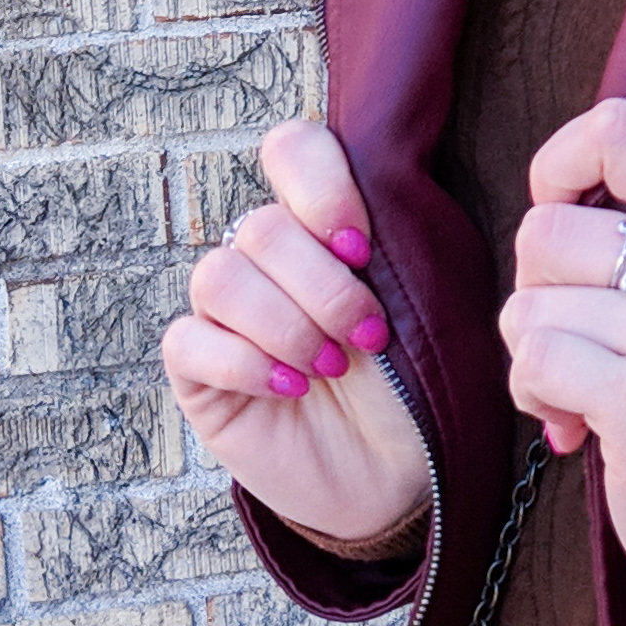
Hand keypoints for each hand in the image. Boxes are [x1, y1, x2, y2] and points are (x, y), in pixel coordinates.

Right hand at [163, 119, 433, 560]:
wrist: (403, 474)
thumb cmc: (424, 382)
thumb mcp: (437, 306)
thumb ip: (411, 244)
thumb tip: (385, 206)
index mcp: (324, 224)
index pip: (292, 150)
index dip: (319, 185)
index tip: (363, 245)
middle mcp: (267, 258)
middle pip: (262, 228)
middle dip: (323, 286)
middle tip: (369, 333)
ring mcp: (226, 313)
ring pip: (219, 277)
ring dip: (285, 325)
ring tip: (331, 368)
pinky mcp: (197, 371)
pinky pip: (188, 341)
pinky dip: (243, 362)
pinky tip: (289, 389)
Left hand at [505, 97, 625, 625]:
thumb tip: (545, 192)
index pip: (620, 127)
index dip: (559, 167)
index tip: (565, 220)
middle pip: (545, 230)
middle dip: (535, 291)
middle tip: (583, 338)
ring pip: (527, 304)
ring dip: (533, 356)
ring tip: (588, 387)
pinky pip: (533, 359)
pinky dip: (534, 395)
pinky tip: (577, 422)